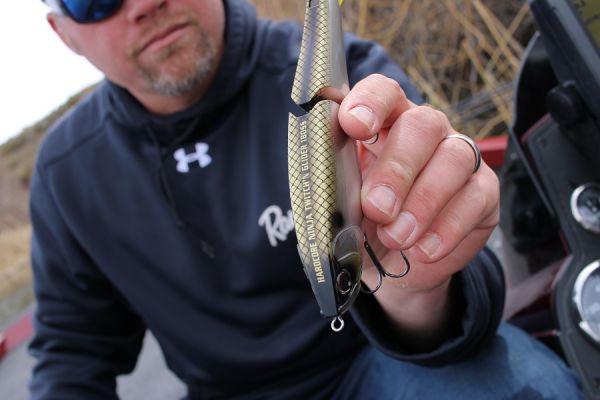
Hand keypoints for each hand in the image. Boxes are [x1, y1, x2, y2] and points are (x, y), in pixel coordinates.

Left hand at [338, 74, 498, 337]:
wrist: (394, 265)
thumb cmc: (363, 225)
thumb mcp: (342, 207)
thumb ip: (337, 191)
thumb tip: (330, 195)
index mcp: (383, 124)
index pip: (383, 93)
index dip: (370, 102)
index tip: (353, 125)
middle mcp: (425, 132)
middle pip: (422, 124)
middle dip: (397, 168)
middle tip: (376, 208)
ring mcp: (459, 157)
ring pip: (454, 158)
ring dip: (423, 202)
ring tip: (397, 237)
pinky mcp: (483, 191)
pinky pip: (475, 198)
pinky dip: (447, 227)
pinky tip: (423, 250)